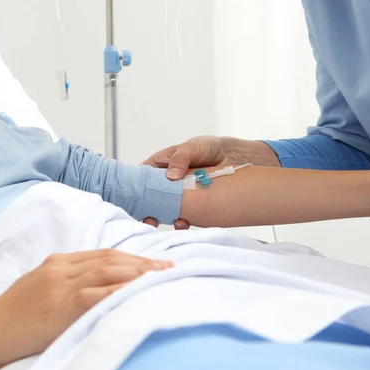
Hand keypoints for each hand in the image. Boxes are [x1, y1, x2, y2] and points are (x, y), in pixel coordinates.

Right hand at [0, 249, 172, 367]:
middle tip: (167, 267)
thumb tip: (93, 285)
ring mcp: (62, 284)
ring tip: (163, 276)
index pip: (101, 254)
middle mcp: (62, 268)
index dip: (129, 256)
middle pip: (110, 258)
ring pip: (109, 270)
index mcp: (56, 262)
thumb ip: (63, 281)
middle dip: (141, 262)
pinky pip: (100, 292)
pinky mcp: (63, 304)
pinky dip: (123, 288)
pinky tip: (141, 290)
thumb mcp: (38, 287)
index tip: (150, 262)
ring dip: (139, 272)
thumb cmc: (11, 314)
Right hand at [142, 136, 279, 229]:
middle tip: (148, 218)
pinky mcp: (192, 205)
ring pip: (165, 209)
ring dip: (163, 218)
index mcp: (160, 164)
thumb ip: (180, 158)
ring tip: (164, 222)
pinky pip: (183, 214)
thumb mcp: (192, 147)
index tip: (133, 199)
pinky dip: (181, 220)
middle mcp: (166, 182)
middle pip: (150, 197)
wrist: (236, 158)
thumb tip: (170, 176)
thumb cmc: (209, 147)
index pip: (140, 177)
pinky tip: (183, 222)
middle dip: (147, 209)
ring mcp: (179, 195)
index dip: (134, 188)